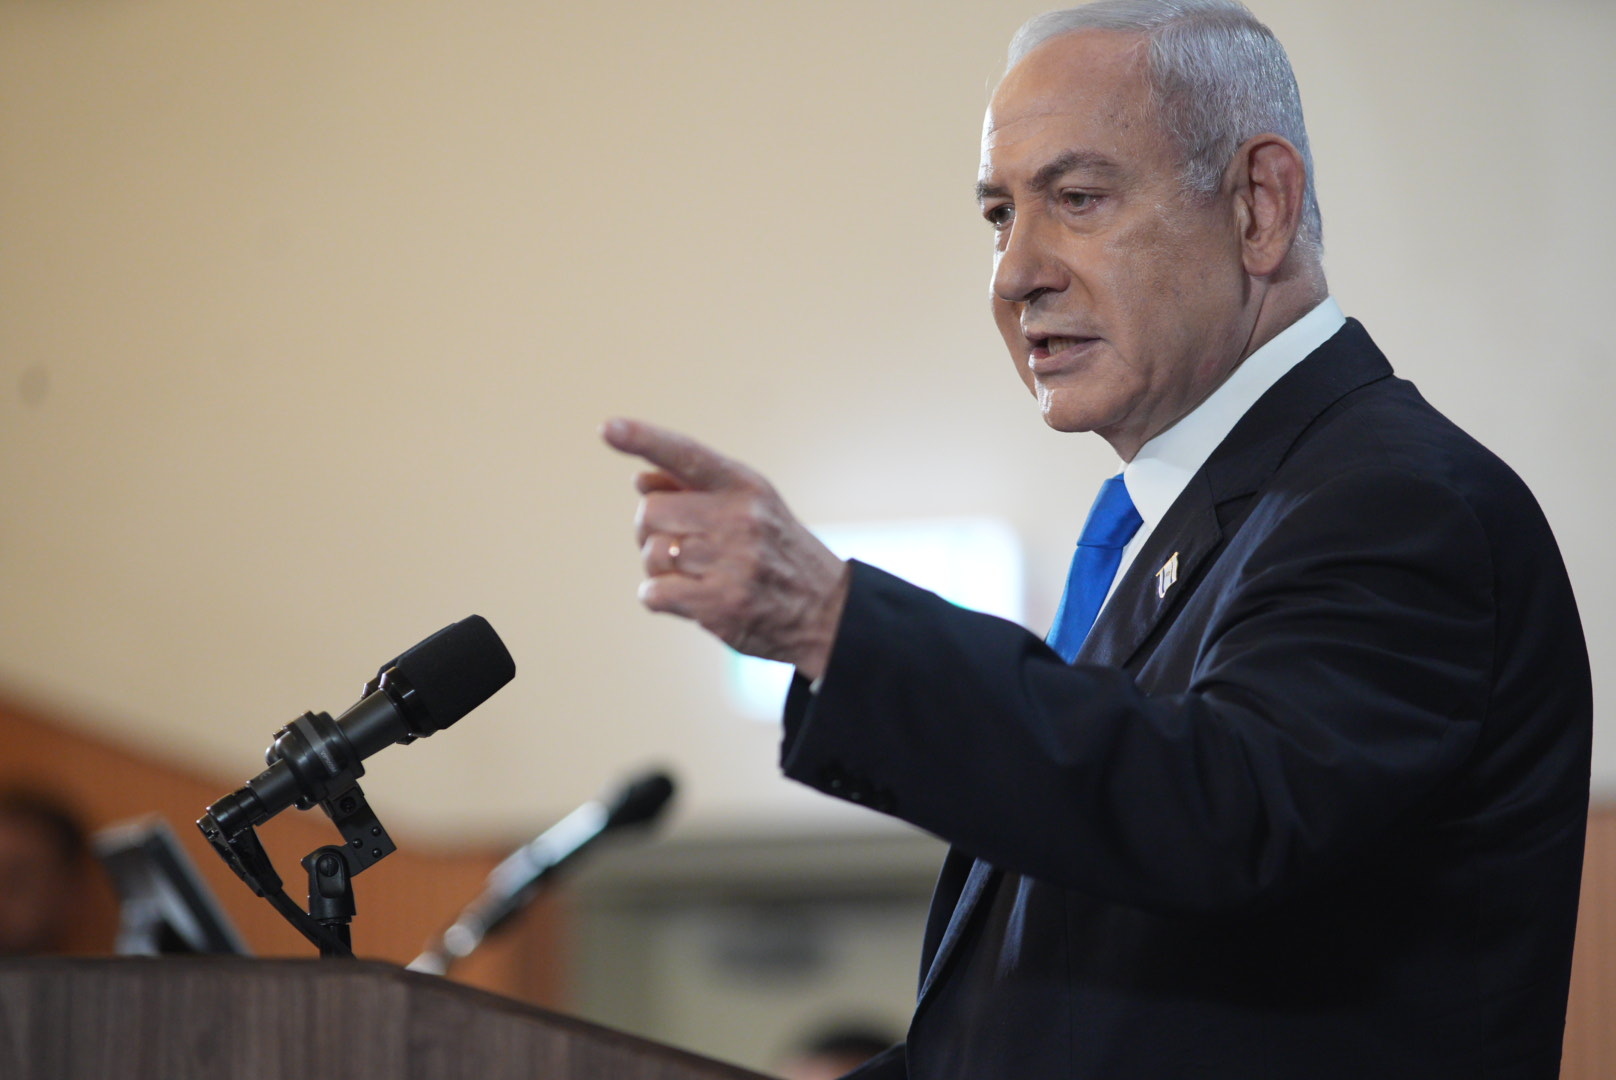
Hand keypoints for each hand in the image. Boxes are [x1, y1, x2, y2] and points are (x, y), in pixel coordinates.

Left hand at [602, 418, 849, 679]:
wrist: (826, 609)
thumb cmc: (776, 551)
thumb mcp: (751, 505)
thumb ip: (695, 488)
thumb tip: (641, 480)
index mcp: (744, 486)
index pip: (686, 455)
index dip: (644, 439)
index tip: (609, 428)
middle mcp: (739, 519)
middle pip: (650, 512)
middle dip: (651, 531)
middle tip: (680, 545)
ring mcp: (731, 563)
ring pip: (650, 554)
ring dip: (659, 568)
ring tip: (694, 575)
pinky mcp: (721, 604)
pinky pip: (653, 593)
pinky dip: (658, 596)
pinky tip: (686, 597)